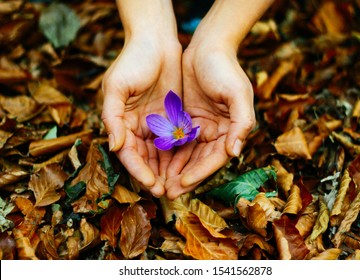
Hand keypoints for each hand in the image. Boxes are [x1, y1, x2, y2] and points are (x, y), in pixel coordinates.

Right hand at [101, 37, 181, 196]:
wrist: (157, 40)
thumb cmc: (133, 60)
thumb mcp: (117, 86)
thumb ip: (113, 117)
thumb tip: (114, 146)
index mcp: (121, 122)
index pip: (129, 154)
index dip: (138, 170)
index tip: (151, 185)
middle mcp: (138, 127)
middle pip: (146, 158)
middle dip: (155, 176)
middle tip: (168, 193)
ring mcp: (156, 123)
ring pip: (162, 153)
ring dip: (169, 170)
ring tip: (179, 186)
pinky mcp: (173, 117)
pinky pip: (177, 140)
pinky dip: (181, 154)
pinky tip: (190, 167)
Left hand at [165, 45, 255, 198]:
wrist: (207, 46)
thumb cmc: (225, 68)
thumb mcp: (238, 93)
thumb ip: (241, 122)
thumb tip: (235, 152)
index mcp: (231, 130)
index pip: (214, 159)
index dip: (199, 173)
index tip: (182, 184)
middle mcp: (216, 133)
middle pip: (199, 162)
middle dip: (183, 178)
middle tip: (166, 193)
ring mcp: (200, 127)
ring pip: (186, 155)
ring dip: (173, 170)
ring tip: (158, 184)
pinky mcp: (185, 120)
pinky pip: (175, 141)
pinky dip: (167, 154)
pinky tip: (155, 164)